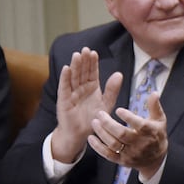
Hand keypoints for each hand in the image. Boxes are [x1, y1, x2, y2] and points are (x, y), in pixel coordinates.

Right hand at [53, 47, 122, 162]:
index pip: (92, 72)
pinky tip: (66, 68)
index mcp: (91, 87)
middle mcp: (80, 88)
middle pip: (82, 72)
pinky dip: (65, 78)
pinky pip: (64, 88)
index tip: (94, 52)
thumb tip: (119, 74)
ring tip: (77, 55)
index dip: (92, 63)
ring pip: (73, 77)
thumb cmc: (93, 119)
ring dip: (75, 66)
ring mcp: (71, 93)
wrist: (80, 134)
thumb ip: (112, 90)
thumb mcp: (106, 103)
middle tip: (85, 49)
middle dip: (84, 61)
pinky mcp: (63, 101)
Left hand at [87, 91, 167, 178]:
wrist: (156, 159)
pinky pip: (108, 154)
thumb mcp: (160, 120)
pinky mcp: (122, 160)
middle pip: (122, 134)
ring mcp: (131, 153)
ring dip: (102, 133)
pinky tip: (92, 138)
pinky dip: (98, 147)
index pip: (139, 125)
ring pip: (113, 144)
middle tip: (100, 114)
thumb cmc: (156, 136)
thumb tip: (154, 93)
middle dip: (108, 123)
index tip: (118, 110)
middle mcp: (140, 144)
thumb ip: (154, 106)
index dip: (128, 117)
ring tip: (94, 122)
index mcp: (149, 132)